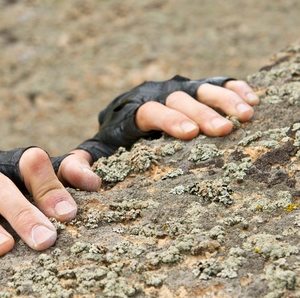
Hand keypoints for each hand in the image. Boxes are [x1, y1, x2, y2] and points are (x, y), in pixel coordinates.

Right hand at [0, 147, 98, 263]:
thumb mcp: (37, 181)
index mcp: (8, 165)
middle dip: (22, 212)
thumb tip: (94, 181)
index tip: (68, 213)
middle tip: (45, 240)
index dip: (49, 185)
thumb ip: (65, 175)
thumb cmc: (9, 192)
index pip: (29, 162)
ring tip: (3, 249)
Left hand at [77, 76, 259, 160]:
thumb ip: (79, 164)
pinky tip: (250, 101)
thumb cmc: (112, 141)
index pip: (149, 111)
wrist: (123, 116)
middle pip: (178, 99)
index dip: (169, 120)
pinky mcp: (194, 88)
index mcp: (131, 111)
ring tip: (244, 117)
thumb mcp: (94, 152)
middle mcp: (155, 95)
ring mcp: (177, 89)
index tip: (189, 135)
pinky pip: (217, 83)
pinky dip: (234, 89)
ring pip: (201, 88)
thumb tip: (89, 183)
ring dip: (223, 100)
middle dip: (201, 113)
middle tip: (222, 131)